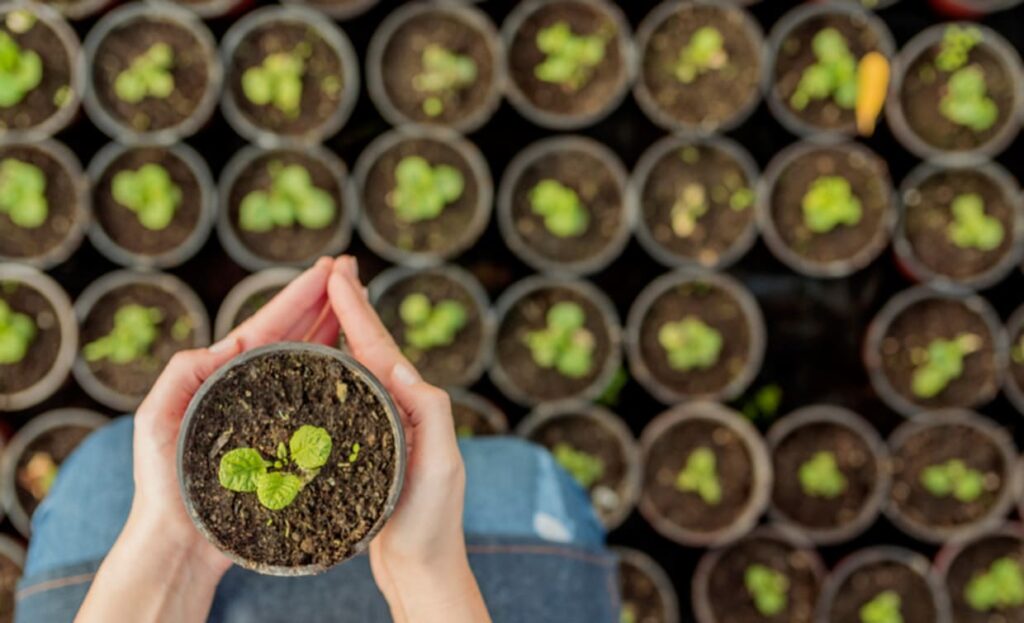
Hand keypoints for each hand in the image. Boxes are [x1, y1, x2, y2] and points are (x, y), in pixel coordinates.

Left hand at [79, 258, 339, 622]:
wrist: (180, 541)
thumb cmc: (163, 484)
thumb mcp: (158, 418)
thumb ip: (182, 374)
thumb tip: (222, 343)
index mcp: (224, 375)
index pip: (268, 325)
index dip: (298, 295)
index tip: (327, 269)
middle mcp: (251, 389)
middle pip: (292, 333)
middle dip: (320, 299)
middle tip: (350, 270)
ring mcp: (271, 414)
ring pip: (306, 359)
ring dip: (330, 326)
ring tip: (355, 299)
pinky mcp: (287, 443)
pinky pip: (315, 398)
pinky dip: (332, 371)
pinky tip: (351, 359)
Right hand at [328, 257, 488, 622]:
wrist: (422, 568)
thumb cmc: (432, 522)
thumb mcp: (439, 464)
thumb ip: (429, 412)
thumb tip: (398, 362)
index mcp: (414, 405)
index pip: (379, 348)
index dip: (357, 310)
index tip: (336, 275)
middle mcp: (401, 410)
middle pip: (372, 348)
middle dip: (353, 307)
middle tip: (334, 269)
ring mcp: (384, 427)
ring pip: (359, 369)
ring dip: (344, 332)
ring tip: (327, 303)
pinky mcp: (367, 449)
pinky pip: (349, 398)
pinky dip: (334, 372)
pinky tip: (318, 368)